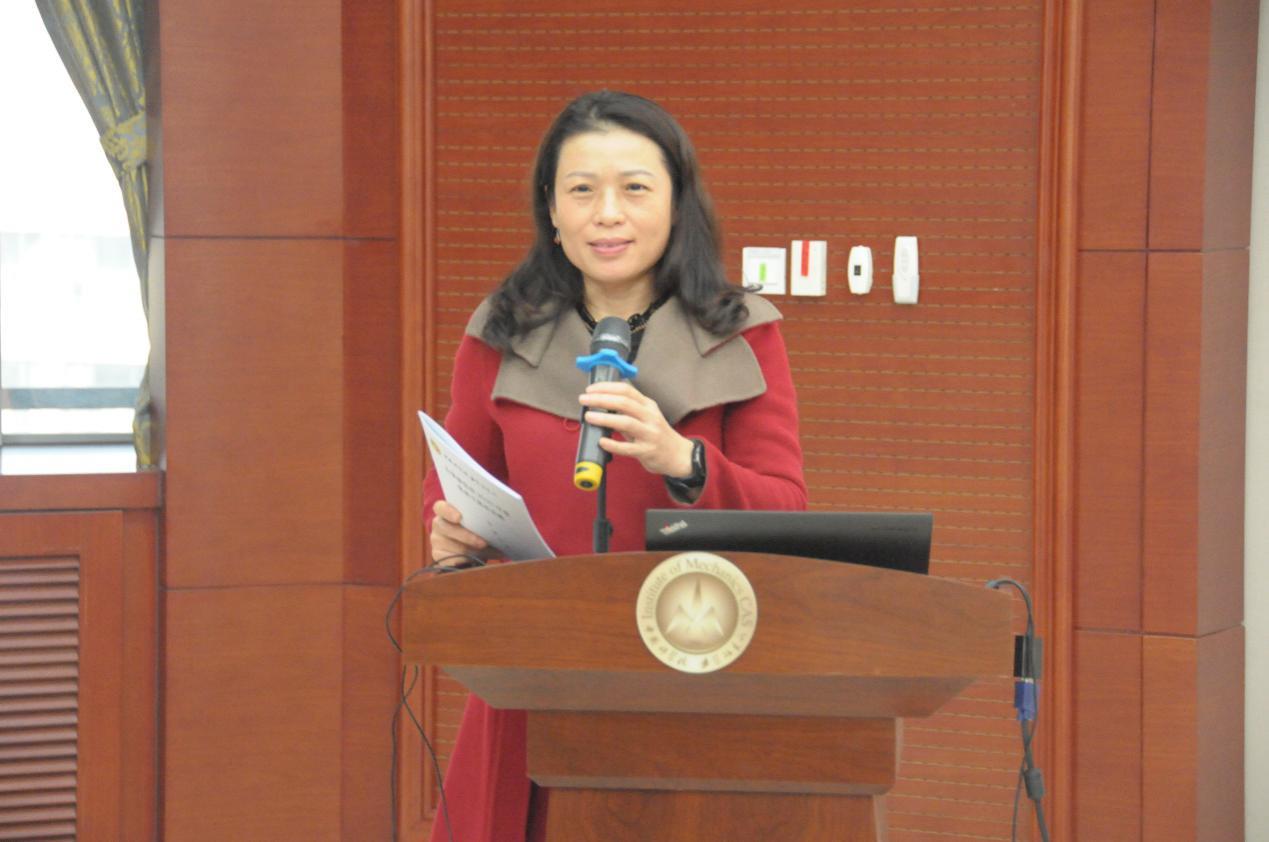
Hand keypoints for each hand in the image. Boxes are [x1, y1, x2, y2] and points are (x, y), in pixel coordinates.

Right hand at [429, 500, 488, 562]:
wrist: (474, 549)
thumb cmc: (478, 531)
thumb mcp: (481, 524)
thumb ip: (485, 521)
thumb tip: (501, 525)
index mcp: (445, 510)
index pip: (441, 507)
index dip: (448, 511)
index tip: (459, 517)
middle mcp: (438, 524)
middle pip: (447, 528)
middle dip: (467, 536)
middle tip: (483, 542)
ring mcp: (436, 540)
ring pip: (452, 546)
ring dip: (470, 550)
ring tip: (485, 550)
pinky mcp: (437, 555)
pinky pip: (450, 559)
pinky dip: (464, 560)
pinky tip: (474, 559)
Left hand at [580, 381, 694, 477]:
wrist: (679, 455)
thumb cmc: (657, 434)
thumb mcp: (646, 417)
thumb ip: (627, 410)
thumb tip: (602, 403)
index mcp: (648, 405)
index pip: (626, 390)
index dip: (606, 387)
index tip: (590, 389)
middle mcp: (650, 417)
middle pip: (624, 402)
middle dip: (601, 399)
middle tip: (584, 400)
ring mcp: (650, 434)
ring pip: (626, 422)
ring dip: (605, 418)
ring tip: (589, 416)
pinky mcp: (647, 451)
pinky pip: (628, 448)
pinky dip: (613, 444)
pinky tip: (602, 441)